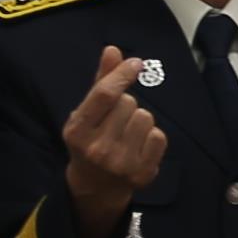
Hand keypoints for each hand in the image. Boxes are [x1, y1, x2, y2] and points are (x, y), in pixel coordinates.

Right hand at [59, 43, 167, 229]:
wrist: (96, 187)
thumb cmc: (91, 141)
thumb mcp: (86, 113)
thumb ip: (100, 82)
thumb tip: (112, 49)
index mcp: (78, 131)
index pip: (104, 95)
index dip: (122, 74)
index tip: (135, 63)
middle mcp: (98, 149)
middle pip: (128, 103)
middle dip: (126, 105)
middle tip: (116, 122)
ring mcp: (121, 163)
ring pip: (146, 117)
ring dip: (140, 120)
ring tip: (127, 133)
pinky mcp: (142, 173)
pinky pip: (159, 136)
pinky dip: (152, 137)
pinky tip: (138, 146)